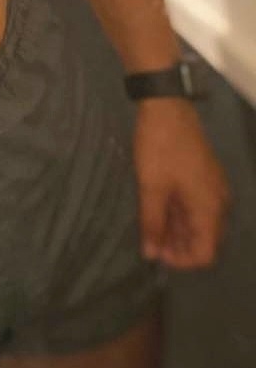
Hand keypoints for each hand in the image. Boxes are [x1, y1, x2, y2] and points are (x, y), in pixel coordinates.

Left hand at [132, 97, 230, 268]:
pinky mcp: (203, 176)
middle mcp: (218, 201)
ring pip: (199, 222)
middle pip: (205, 239)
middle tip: (150, 243)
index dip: (182, 262)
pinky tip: (157, 212)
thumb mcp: (151, 188)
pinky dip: (179, 214)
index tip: (156, 255)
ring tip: (150, 230)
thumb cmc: (160, 147)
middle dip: (179, 248)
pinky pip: (195, 205)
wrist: (166, 105)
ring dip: (177, 231)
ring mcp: (212, 187)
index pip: (206, 253)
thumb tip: (151, 255)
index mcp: (210, 207)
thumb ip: (152, 224)